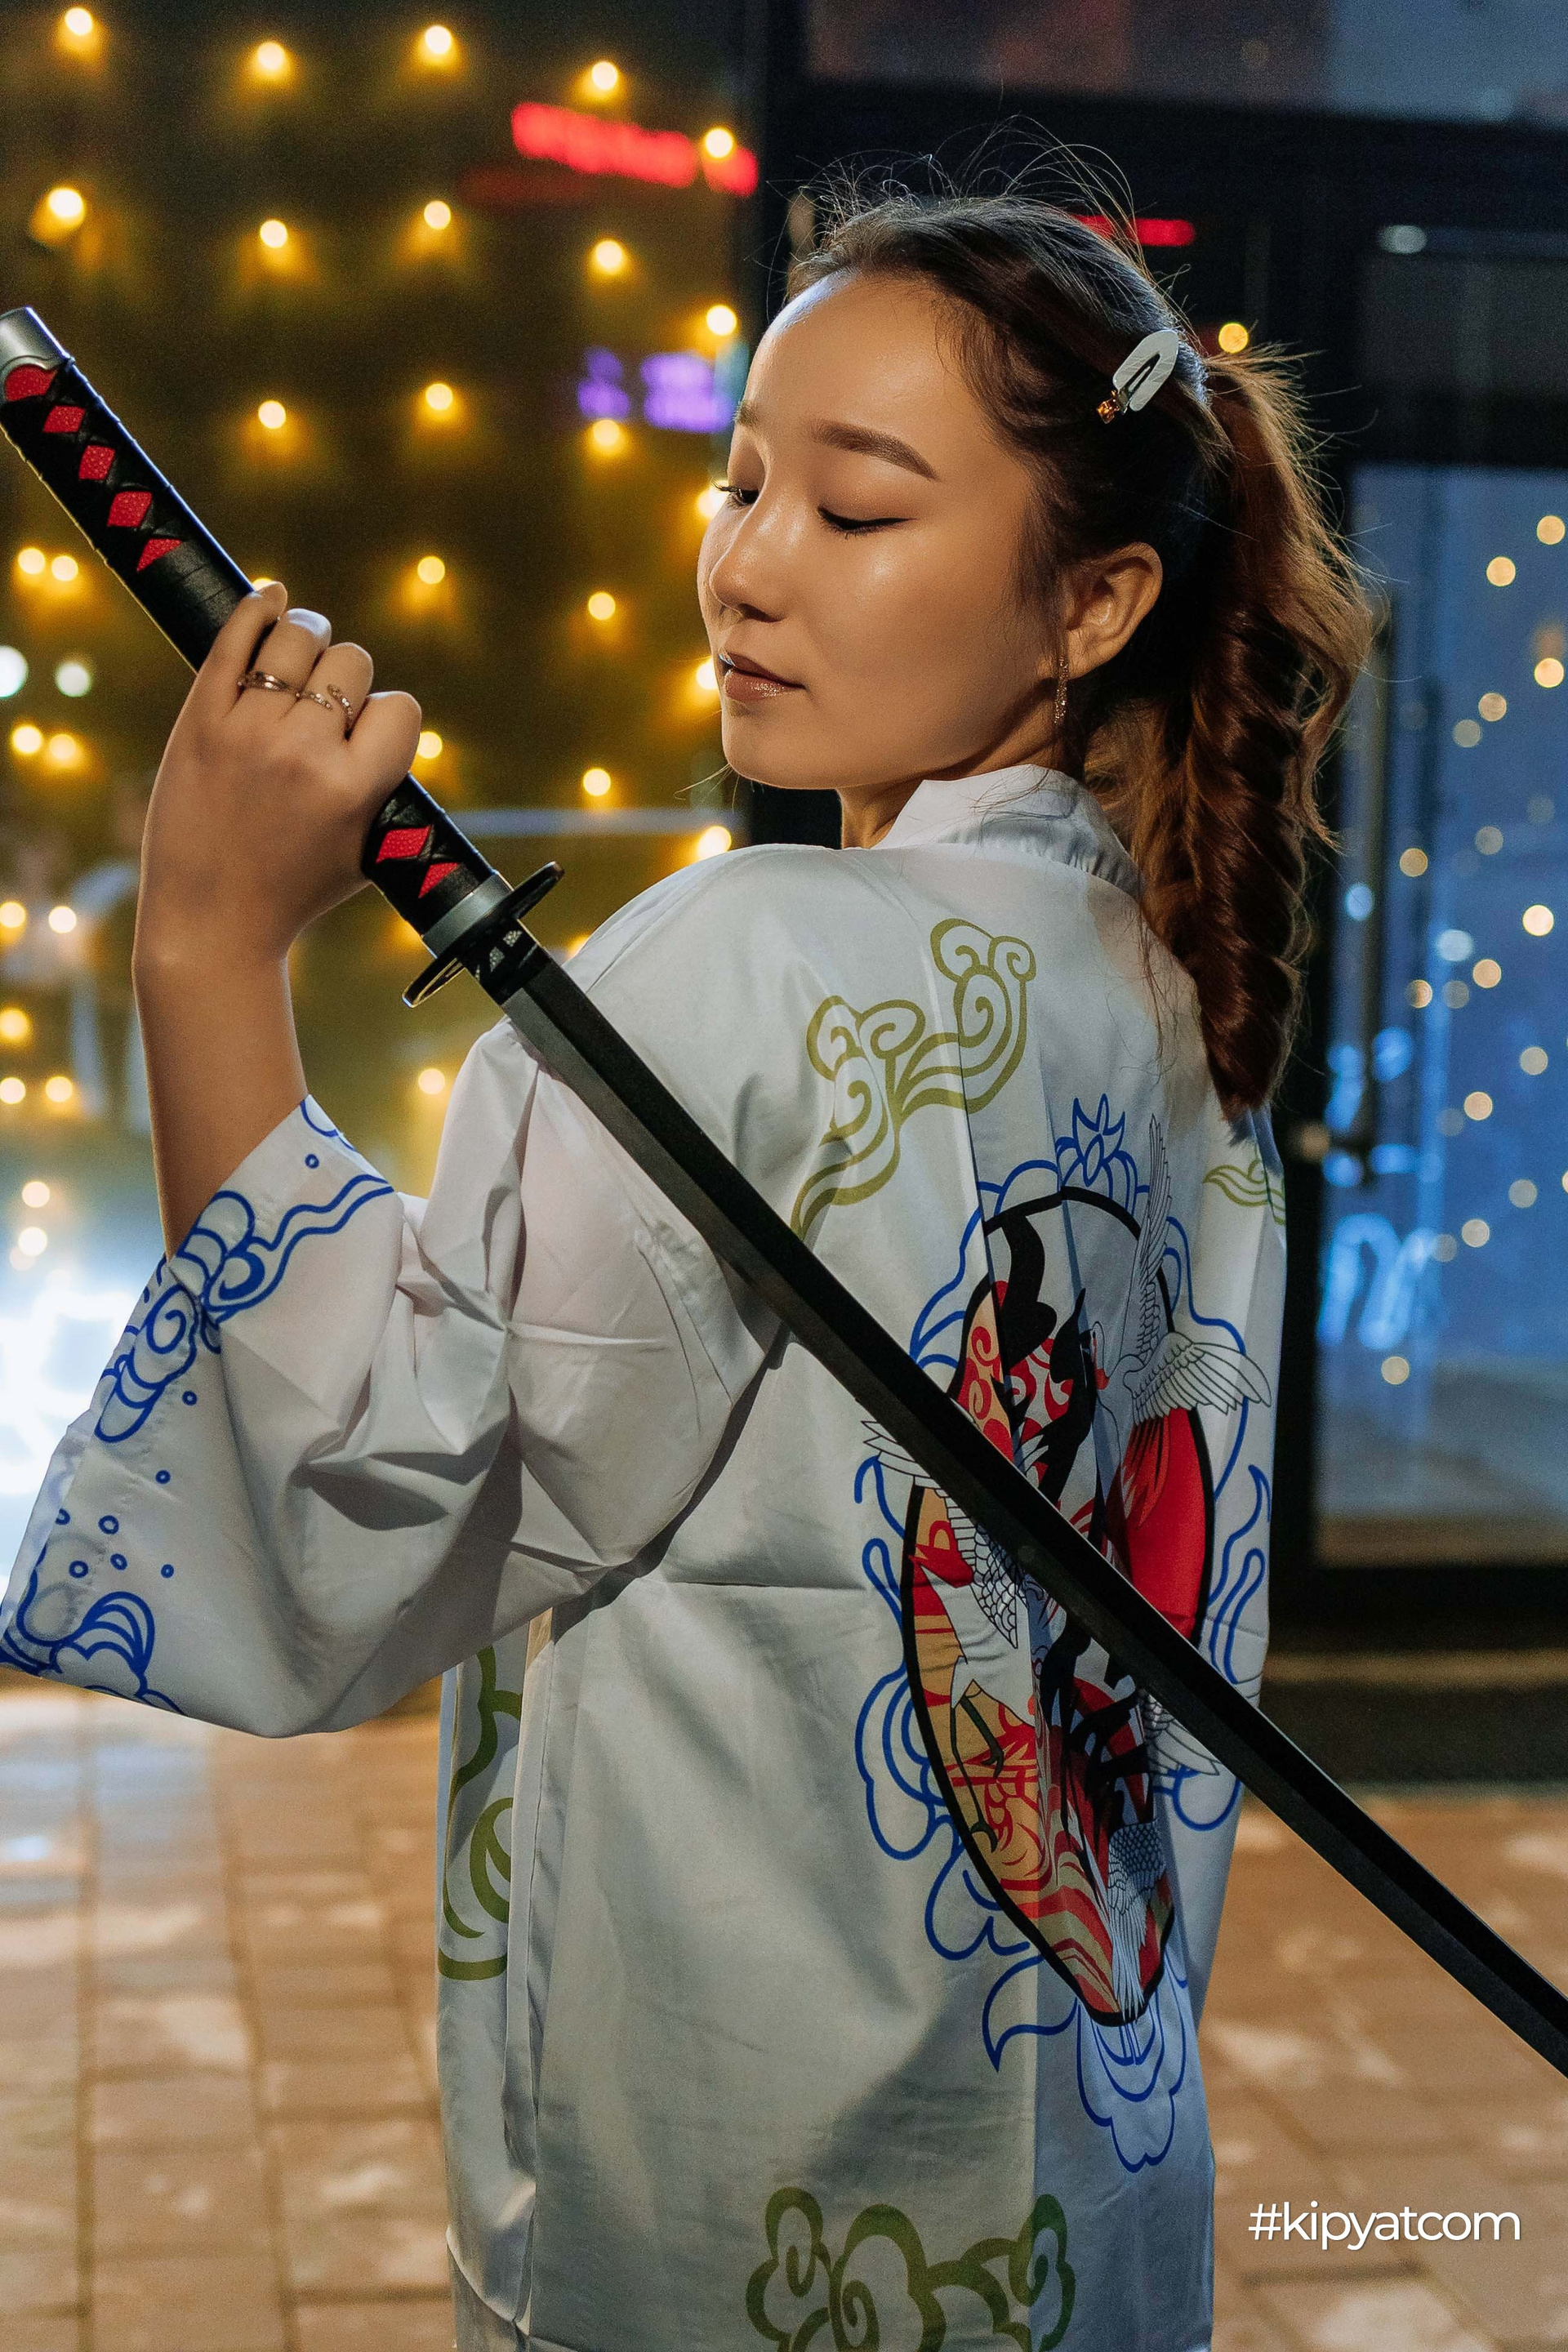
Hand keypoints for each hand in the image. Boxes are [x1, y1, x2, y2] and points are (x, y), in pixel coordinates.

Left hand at [134, 583, 421, 979]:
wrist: (209, 922)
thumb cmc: (292, 892)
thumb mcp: (365, 850)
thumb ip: (384, 785)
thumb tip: (384, 718)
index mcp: (353, 789)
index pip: (399, 707)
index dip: (389, 717)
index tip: (369, 736)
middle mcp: (303, 752)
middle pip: (351, 664)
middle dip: (347, 682)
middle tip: (327, 710)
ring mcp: (247, 731)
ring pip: (298, 640)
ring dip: (308, 640)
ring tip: (301, 659)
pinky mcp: (200, 720)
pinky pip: (234, 639)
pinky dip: (258, 609)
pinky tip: (271, 600)